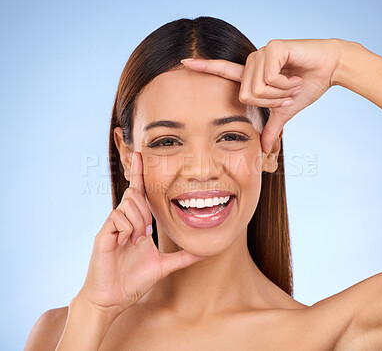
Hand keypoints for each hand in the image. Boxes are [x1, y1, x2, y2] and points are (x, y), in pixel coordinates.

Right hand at [77, 151, 209, 316]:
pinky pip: (117, 217)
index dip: (139, 173)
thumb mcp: (164, 266)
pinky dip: (127, 229)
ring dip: (138, 222)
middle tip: (145, 235)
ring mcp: (112, 226)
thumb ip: (184, 256)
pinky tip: (125, 243)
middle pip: (136, 195)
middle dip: (146, 211)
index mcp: (137, 224)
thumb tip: (206, 252)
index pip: (139, 193)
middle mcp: (124, 220)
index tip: (140, 154)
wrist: (112, 299)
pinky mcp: (103, 233)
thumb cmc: (133, 282)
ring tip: (136, 242)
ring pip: (129, 203)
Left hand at [181, 38, 343, 153]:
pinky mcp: (271, 48)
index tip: (184, 62)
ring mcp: (260, 54)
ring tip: (292, 84)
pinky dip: (284, 85)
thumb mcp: (284, 112)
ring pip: (255, 90)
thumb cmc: (307, 86)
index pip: (223, 70)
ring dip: (279, 94)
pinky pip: (268, 79)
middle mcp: (252, 62)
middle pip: (244, 96)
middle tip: (287, 93)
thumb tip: (262, 149)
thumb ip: (271, 128)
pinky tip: (295, 75)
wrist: (330, 68)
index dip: (204, 67)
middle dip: (270, 102)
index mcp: (252, 75)